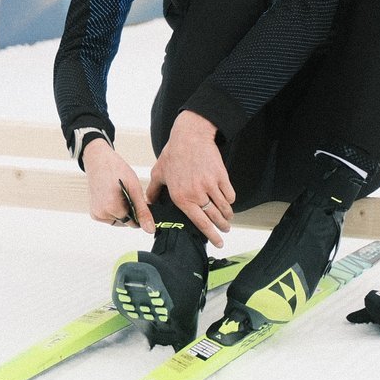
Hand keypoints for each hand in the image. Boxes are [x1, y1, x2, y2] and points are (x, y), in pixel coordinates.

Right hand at [82, 139, 153, 235]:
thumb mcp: (134, 187)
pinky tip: (113, 197)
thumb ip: (142, 210)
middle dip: (129, 210)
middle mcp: (101, 214)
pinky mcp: (94, 213)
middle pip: (126, 222)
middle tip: (126, 193)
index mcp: (112, 208)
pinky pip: (110, 217)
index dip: (138, 211)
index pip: (134, 222)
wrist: (98, 159)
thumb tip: (150, 229)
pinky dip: (114, 210)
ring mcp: (96, 214)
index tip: (136, 198)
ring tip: (119, 194)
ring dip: (122, 210)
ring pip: (118, 220)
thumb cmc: (116, 169)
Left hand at [149, 111, 233, 246]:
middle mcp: (196, 194)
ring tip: (227, 217)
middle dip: (222, 227)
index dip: (211, 235)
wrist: (190, 136)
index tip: (218, 242)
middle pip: (215, 218)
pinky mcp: (221, 176)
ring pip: (224, 208)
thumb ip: (154, 191)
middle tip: (224, 230)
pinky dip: (230, 200)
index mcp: (181, 197)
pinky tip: (228, 201)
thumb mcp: (158, 173)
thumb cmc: (173, 154)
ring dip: (227, 215)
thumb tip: (149, 203)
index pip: (200, 223)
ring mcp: (210, 185)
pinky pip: (230, 195)